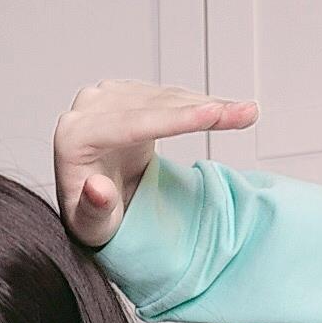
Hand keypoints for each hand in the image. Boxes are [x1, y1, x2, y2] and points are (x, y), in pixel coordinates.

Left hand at [53, 79, 259, 249]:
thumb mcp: (92, 228)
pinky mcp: (123, 94)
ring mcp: (105, 97)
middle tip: (248, 114)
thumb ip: (92, 211)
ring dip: (208, 106)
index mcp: (73, 138)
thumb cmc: (92, 217)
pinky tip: (223, 111)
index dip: (176, 120)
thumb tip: (97, 189)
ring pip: (165, 97)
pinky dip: (197, 105)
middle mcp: (86, 109)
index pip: (131, 125)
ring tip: (246, 113)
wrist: (89, 200)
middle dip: (205, 111)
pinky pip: (166, 96)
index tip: (214, 113)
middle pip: (153, 106)